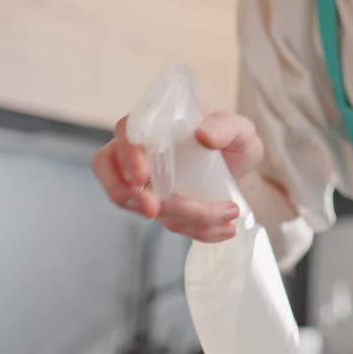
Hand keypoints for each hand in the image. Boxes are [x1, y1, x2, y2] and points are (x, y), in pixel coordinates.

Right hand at [91, 110, 264, 241]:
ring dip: (184, 218)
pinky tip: (224, 229)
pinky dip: (196, 230)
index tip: (142, 177)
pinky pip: (168, 222)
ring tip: (227, 214)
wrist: (242, 167)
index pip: (126, 131)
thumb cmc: (234, 139)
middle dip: (128, 197)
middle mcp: (143, 151)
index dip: (127, 155)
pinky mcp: (160, 205)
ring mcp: (147, 182)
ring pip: (144, 205)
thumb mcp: (239, 129)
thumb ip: (224, 127)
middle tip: (154, 211)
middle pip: (110, 172)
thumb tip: (203, 135)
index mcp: (156, 123)